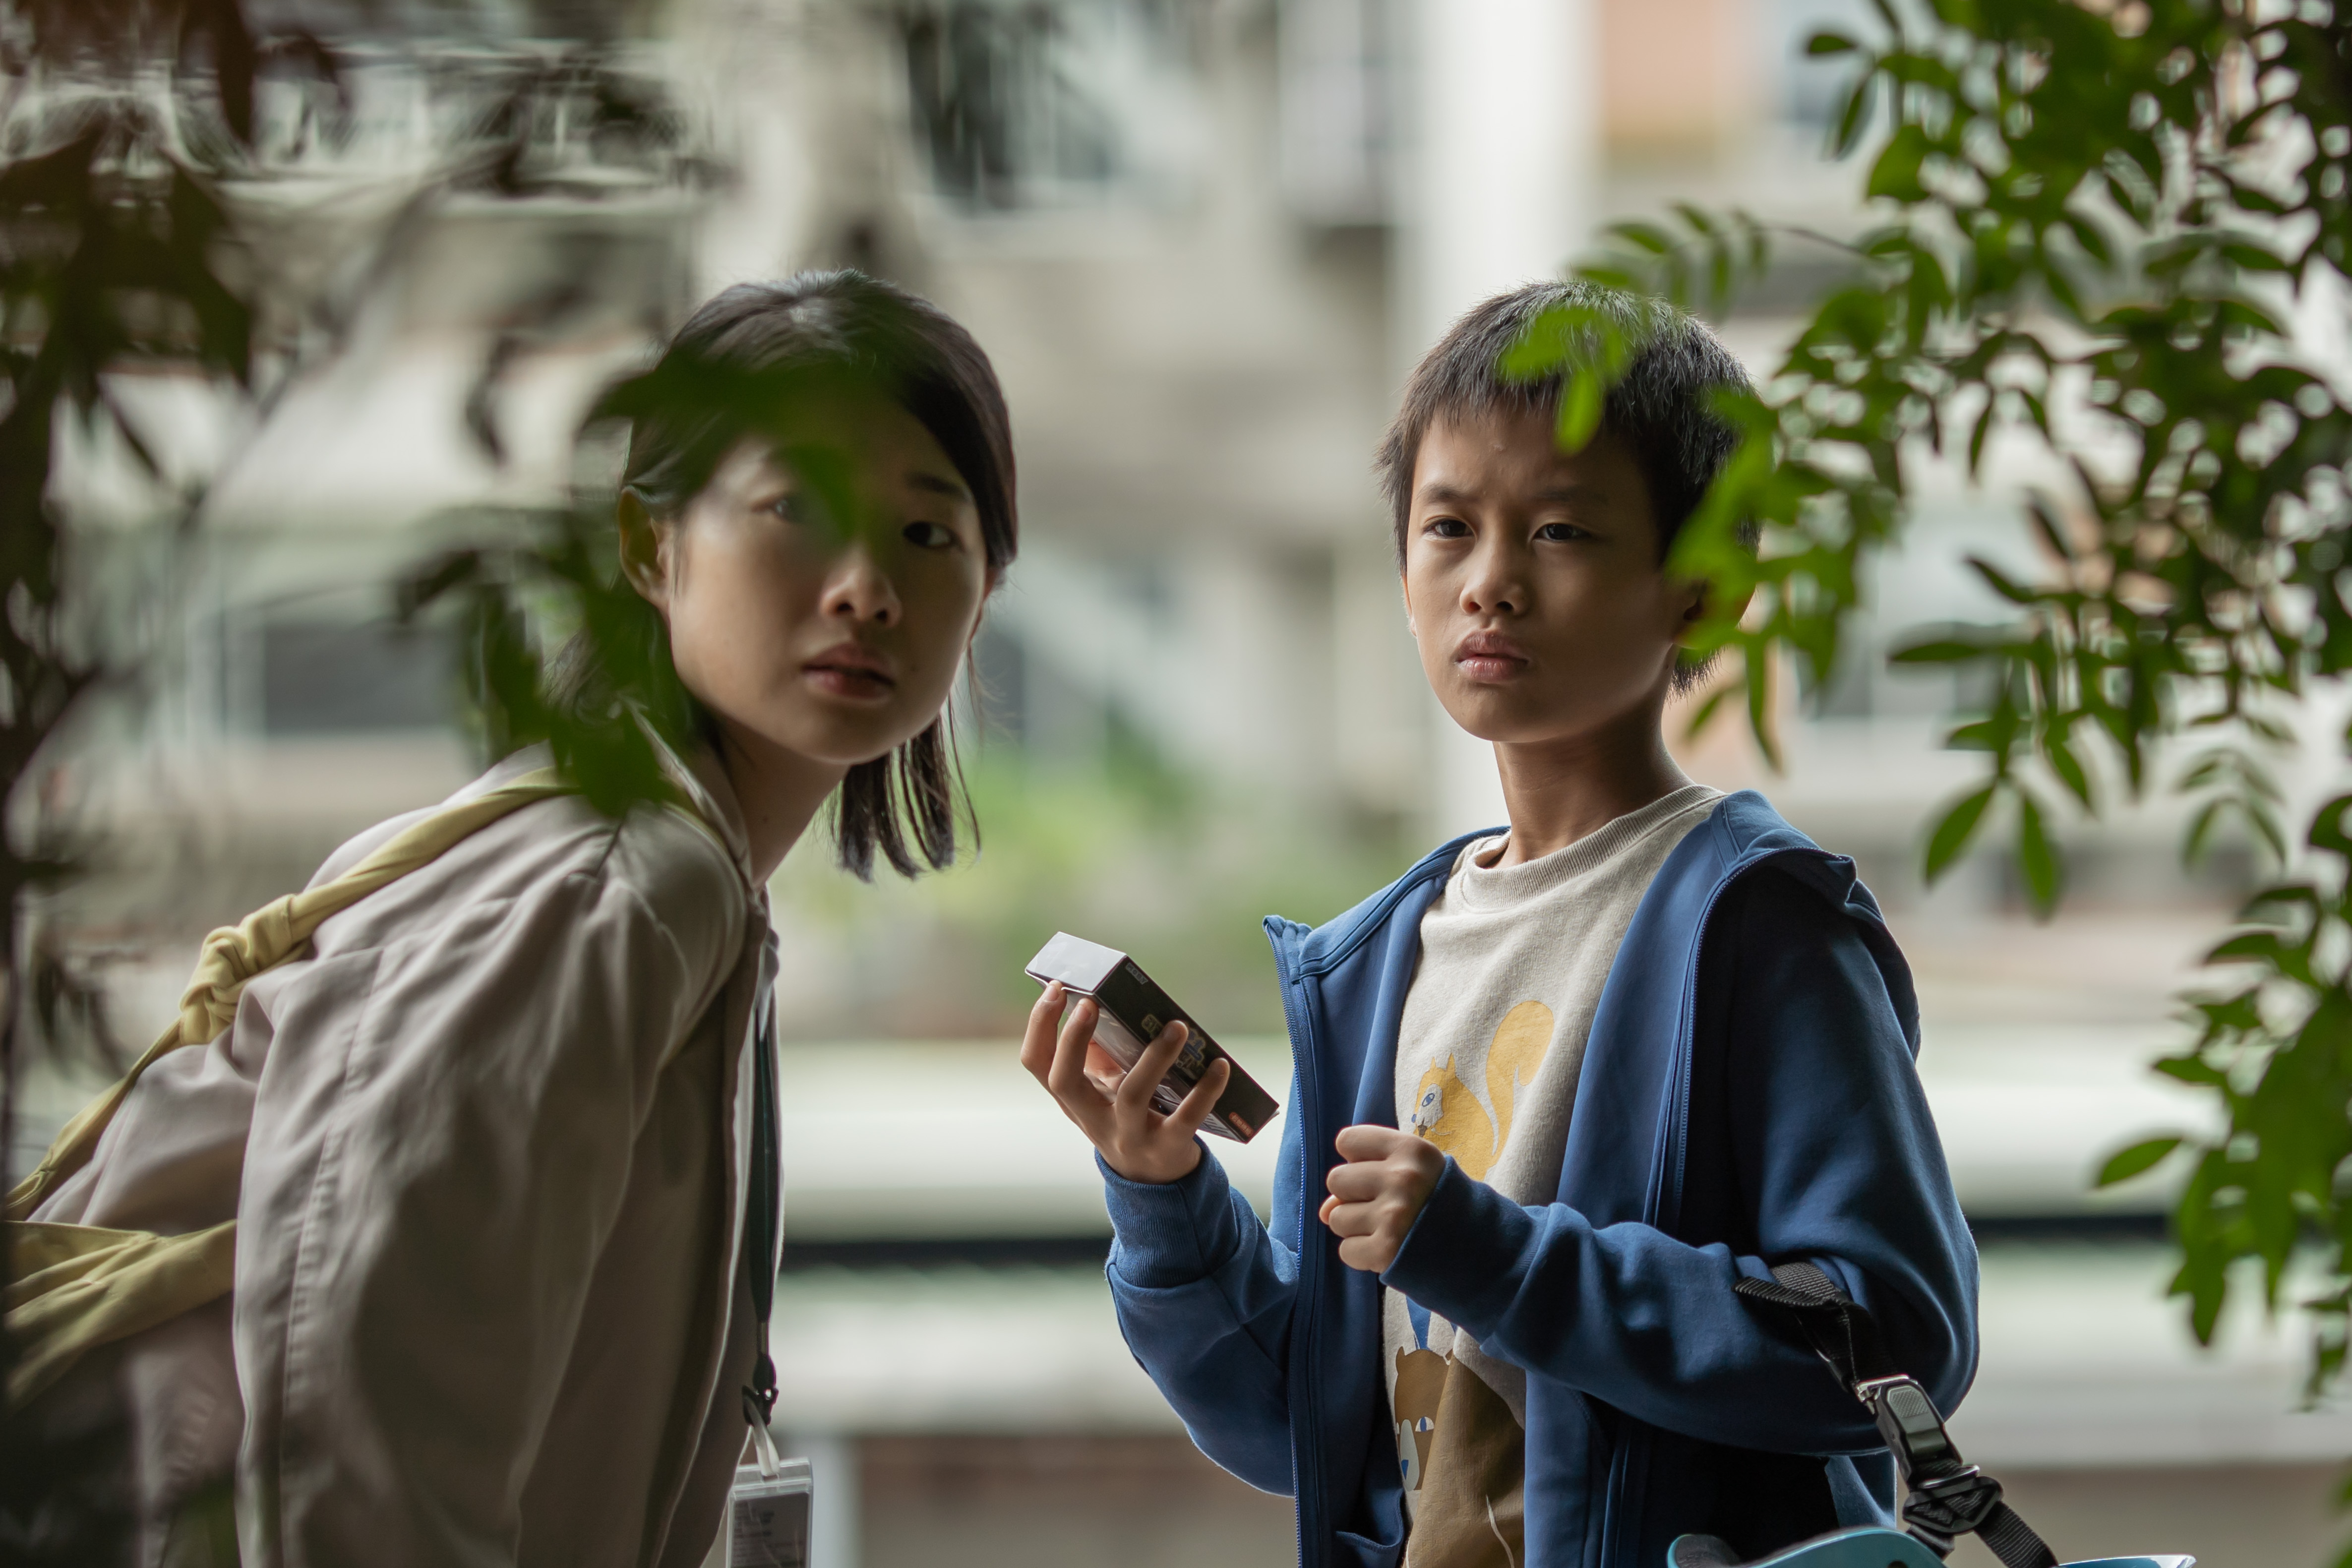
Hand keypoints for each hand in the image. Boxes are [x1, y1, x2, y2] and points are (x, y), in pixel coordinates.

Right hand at [1020, 982, 1231, 1184]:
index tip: (1055, 988)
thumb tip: (1104, 1001)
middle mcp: (1092, 1119)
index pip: (1037, 1062)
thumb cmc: (1129, 1118)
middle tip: (1090, 1003)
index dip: (1039, 1026)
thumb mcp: (1105, 1090)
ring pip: (1131, 1096)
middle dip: (1073, 1041)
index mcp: (1073, 1099)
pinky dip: (1205, 1091)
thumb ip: (1099, 1054)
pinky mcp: (1166, 1148)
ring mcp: (1128, 1136)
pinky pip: (1185, 1118)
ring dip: (1155, 1057)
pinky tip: (1219, 1066)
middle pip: (1065, 1082)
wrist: (1154, 1180)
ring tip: (1177, 1027)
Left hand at [1318, 1124, 1444, 1273]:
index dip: (1357, 1160)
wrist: (1482, 1250)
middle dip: (1353, 1196)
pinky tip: (1388, 1250)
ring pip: (1336, 1217)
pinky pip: (1345, 1250)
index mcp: (1411, 1150)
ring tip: (1388, 1229)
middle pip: (1336, 1179)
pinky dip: (1362, 1255)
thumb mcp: (1415, 1174)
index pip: (1348, 1141)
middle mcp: (1402, 1178)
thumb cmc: (1440, 1203)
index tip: (1377, 1172)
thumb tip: (1323, 1210)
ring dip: (1356, 1228)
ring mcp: (1393, 1216)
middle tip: (1383, 1206)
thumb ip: (1367, 1176)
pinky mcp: (1387, 1251)